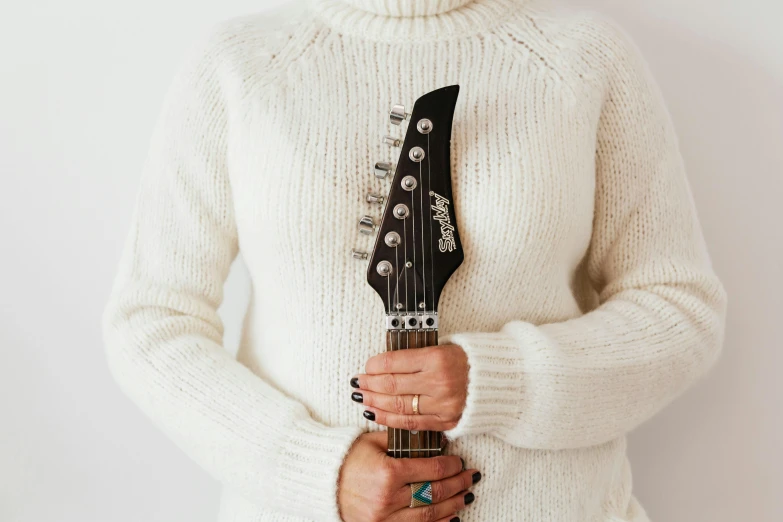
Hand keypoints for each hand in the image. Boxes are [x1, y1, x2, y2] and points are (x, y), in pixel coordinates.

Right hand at [338, 431, 478, 521]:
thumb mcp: (373, 442)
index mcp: (388, 472)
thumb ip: (402, 440)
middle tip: (470, 477)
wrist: (322, 481)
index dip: (450, 465)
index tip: (459, 461)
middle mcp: (387, 498)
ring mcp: (384, 518)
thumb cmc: (349, 457)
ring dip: (452, 506)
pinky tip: (450, 517)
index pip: (430, 469)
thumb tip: (433, 438)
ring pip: (429, 515)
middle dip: (457, 484)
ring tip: (466, 496)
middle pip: (434, 493)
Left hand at [351, 344, 467, 431]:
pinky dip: (388, 419)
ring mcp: (443, 405)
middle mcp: (440, 382)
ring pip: (398, 406)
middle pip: (392, 386)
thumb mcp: (437, 348)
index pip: (394, 363)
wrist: (490, 379)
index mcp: (437, 358)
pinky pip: (410, 423)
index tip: (366, 367)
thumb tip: (377, 366)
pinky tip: (374, 413)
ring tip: (361, 398)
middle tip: (357, 383)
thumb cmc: (460, 359)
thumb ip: (410, 357)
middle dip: (370, 384)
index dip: (374, 366)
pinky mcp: (446, 421)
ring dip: (374, 402)